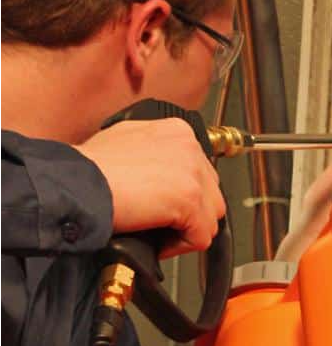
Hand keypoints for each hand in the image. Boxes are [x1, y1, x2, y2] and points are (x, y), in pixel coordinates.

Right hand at [75, 119, 225, 257]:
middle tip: (160, 223)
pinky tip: (155, 240)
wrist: (75, 182)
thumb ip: (153, 151)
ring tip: (156, 232)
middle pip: (210, 192)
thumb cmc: (88, 166)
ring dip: (186, 230)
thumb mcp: (126, 139)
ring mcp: (192, 171)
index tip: (164, 207)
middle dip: (190, 212)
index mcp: (177, 131)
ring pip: (211, 215)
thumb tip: (161, 173)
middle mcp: (190, 146)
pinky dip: (179, 246)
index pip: (200, 171)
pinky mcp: (189, 198)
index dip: (182, 195)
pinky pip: (202, 236)